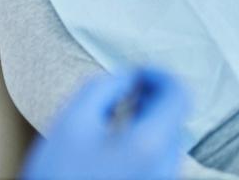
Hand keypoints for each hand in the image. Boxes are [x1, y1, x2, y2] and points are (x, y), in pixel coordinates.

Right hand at [21, 68, 187, 179]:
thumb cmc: (59, 171)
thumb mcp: (74, 117)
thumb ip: (104, 86)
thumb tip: (128, 77)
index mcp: (148, 143)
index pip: (179, 94)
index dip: (160, 73)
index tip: (138, 70)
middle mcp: (163, 164)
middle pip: (175, 114)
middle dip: (153, 92)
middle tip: (127, 84)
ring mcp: (161, 179)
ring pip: (169, 133)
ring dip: (150, 113)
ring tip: (122, 108)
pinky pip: (161, 152)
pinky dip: (148, 133)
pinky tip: (122, 131)